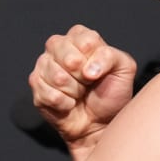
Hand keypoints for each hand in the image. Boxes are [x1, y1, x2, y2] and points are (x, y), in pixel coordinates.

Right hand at [27, 25, 135, 157]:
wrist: (99, 123)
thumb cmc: (110, 94)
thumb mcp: (124, 69)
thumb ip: (110, 57)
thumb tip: (88, 69)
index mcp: (80, 37)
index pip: (85, 40)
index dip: (95, 59)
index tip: (100, 71)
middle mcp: (59, 47)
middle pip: (68, 57)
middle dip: (82, 76)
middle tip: (88, 83)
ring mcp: (44, 66)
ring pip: (57, 76)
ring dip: (74, 90)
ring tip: (79, 93)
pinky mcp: (36, 85)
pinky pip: (49, 93)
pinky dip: (64, 103)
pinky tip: (69, 103)